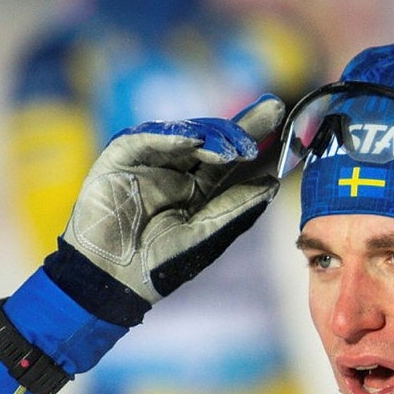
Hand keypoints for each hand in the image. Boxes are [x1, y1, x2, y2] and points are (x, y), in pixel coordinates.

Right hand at [47, 95, 284, 309]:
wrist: (113, 280)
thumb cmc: (159, 264)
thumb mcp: (205, 234)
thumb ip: (235, 208)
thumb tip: (272, 183)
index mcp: (196, 189)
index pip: (228, 157)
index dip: (252, 137)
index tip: (280, 117)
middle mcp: (174, 170)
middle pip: (211, 138)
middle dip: (240, 126)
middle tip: (270, 113)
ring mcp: (148, 161)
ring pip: (183, 133)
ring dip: (211, 135)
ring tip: (234, 148)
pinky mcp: (120, 159)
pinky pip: (145, 139)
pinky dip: (169, 137)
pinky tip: (194, 139)